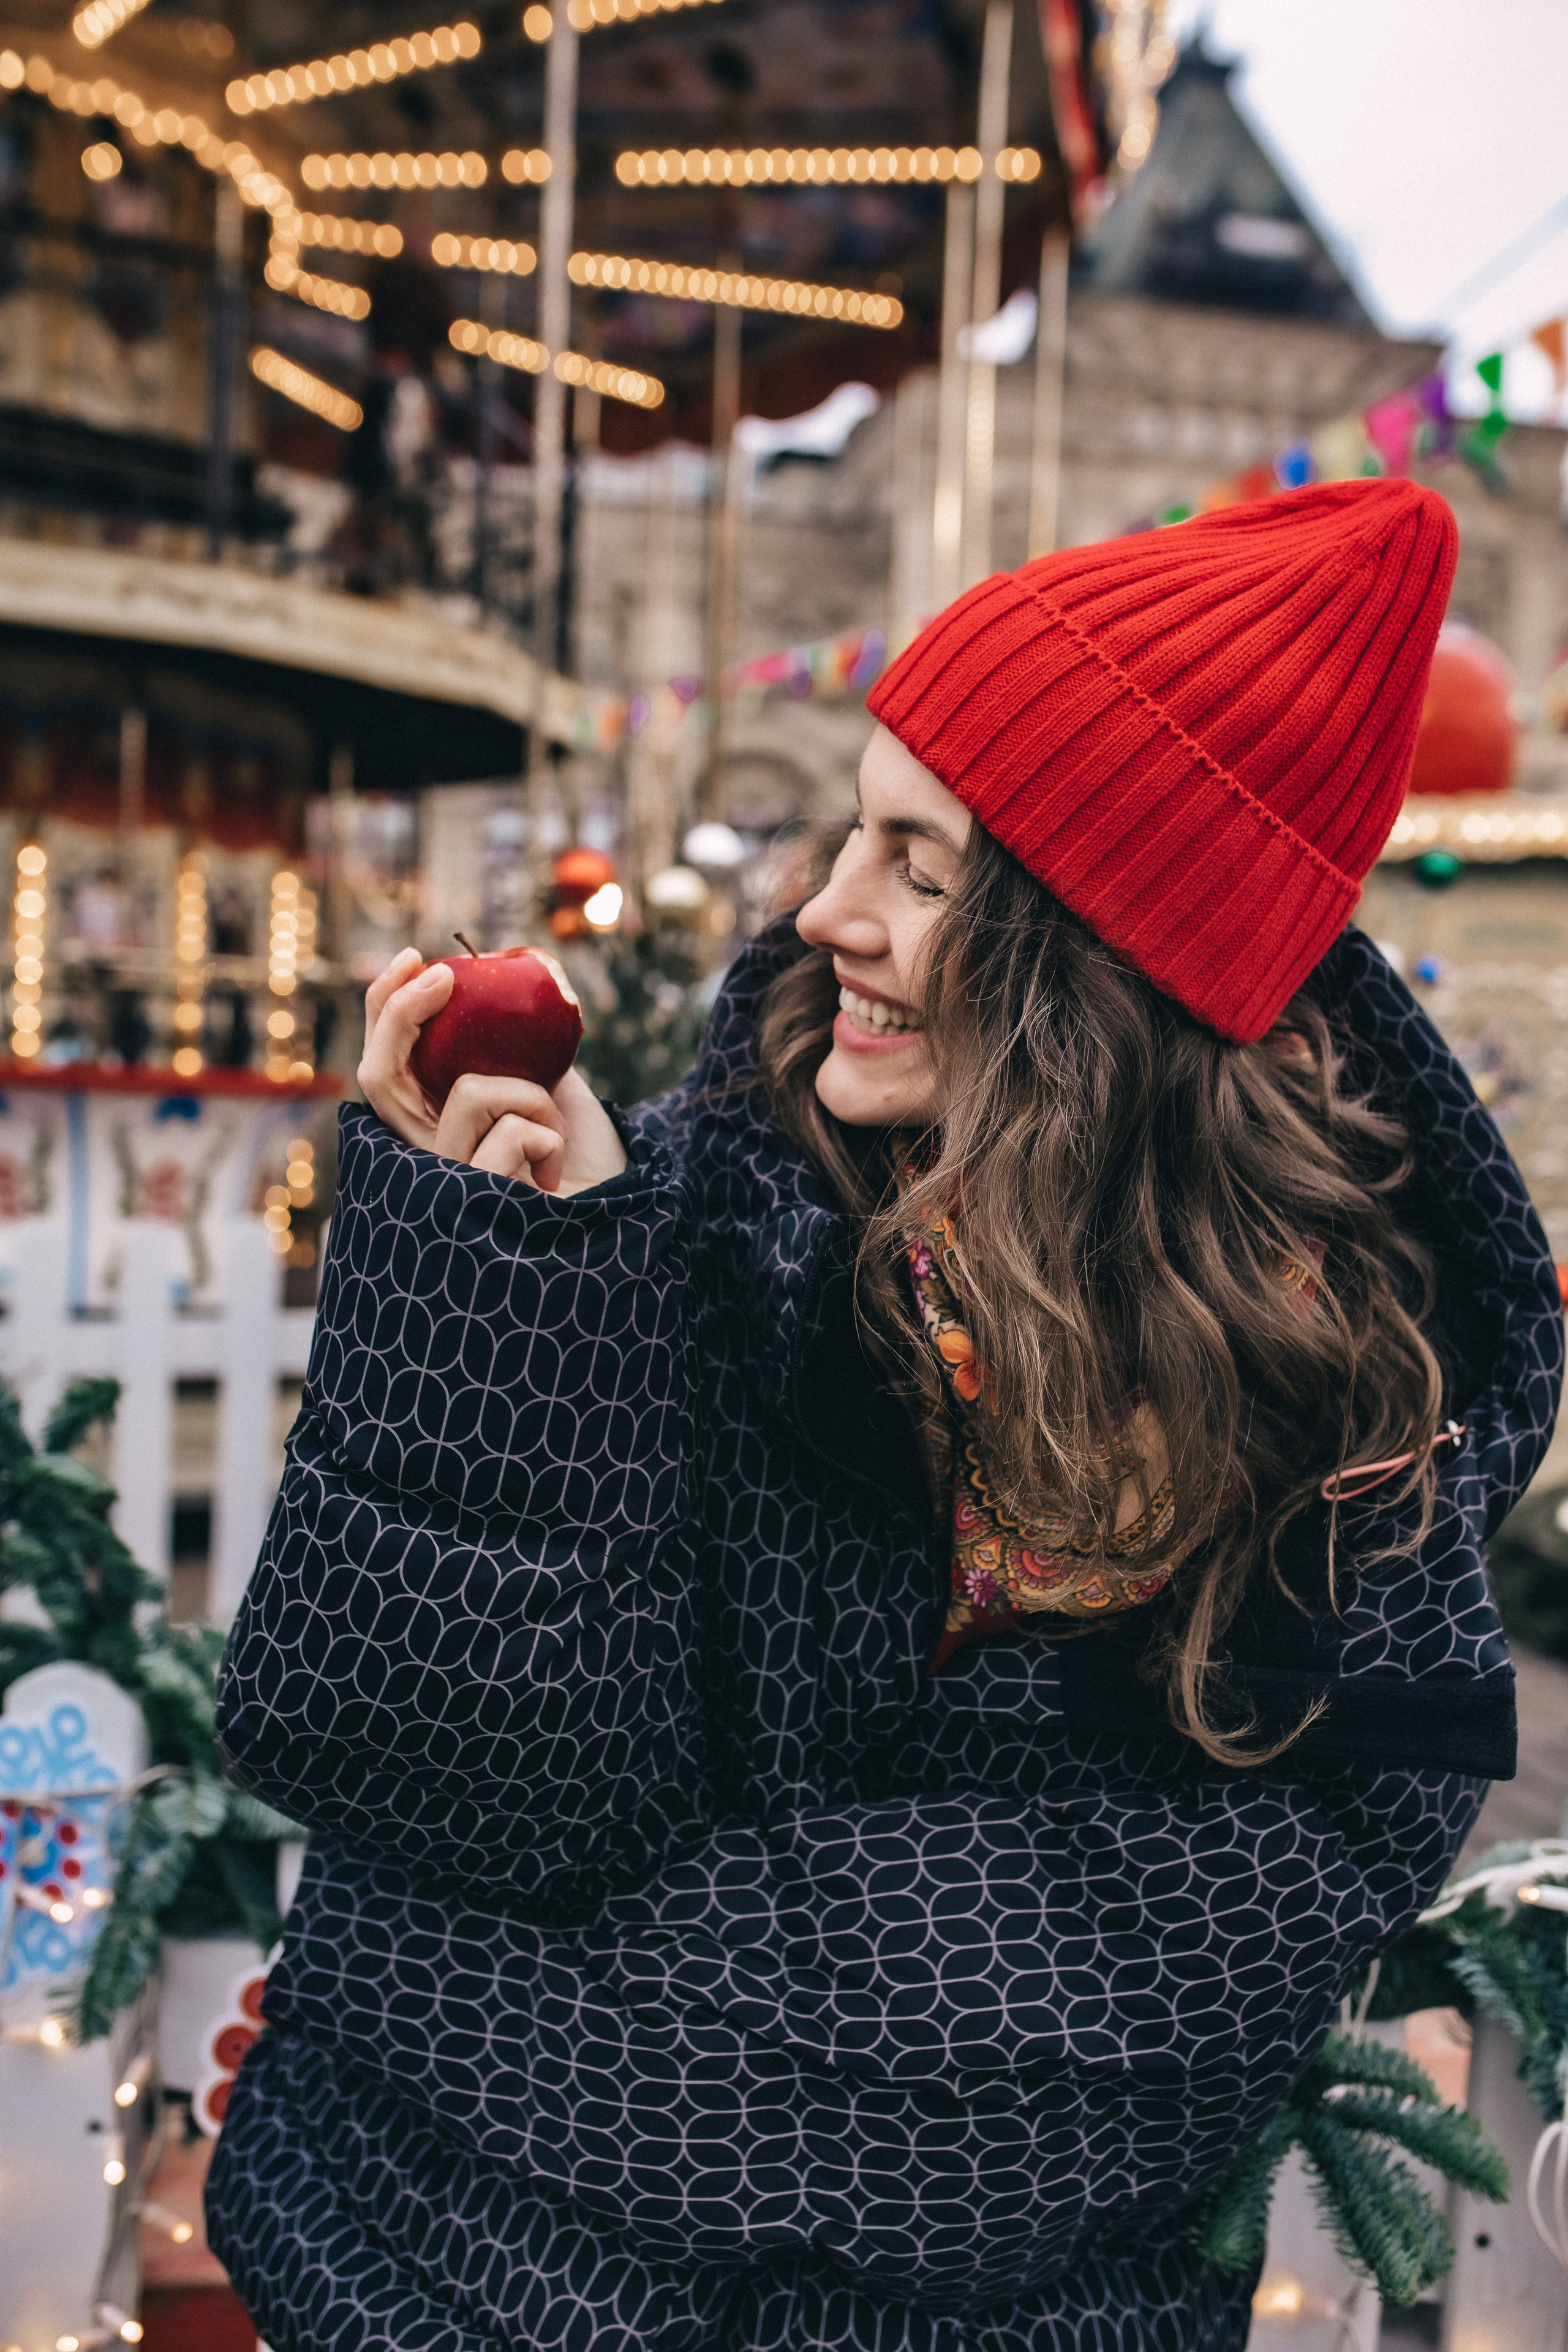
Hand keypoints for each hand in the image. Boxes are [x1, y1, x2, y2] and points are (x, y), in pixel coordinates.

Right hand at [358, 947, 628, 1193]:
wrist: (622, 1208)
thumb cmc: (586, 1157)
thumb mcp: (549, 1082)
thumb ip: (518, 1045)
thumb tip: (509, 978)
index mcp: (434, 1126)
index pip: (384, 1068)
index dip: (384, 1010)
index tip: (414, 958)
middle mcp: (429, 1158)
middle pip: (379, 1079)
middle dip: (400, 1013)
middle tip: (442, 974)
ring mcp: (451, 1184)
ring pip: (468, 1096)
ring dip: (529, 1092)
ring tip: (554, 1125)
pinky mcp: (482, 1202)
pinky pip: (509, 1132)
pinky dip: (548, 1131)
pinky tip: (557, 1166)